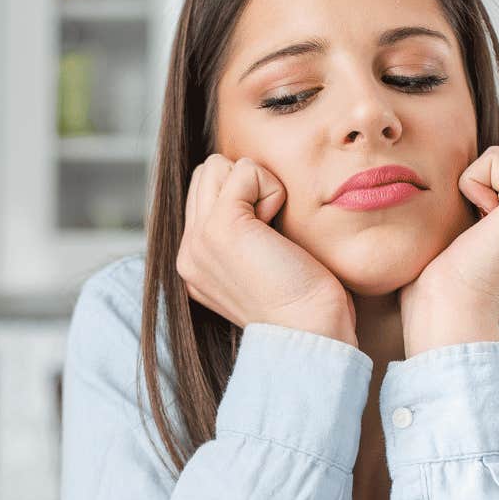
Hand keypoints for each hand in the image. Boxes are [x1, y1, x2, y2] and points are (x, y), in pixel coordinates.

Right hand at [176, 154, 357, 346]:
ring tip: (273, 231)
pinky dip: (273, 189)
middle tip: (271, 234)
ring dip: (257, 186)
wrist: (310, 333)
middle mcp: (188, 252)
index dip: (244, 199)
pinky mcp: (220, 227)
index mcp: (194, 263)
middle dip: (245, 187)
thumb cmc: (305, 303)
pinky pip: (245, 171)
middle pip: (206, 173)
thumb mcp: (261, 265)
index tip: (268, 243)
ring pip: (218, 165)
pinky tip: (279, 230)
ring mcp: (198, 239)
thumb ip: (244, 233)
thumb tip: (251, 190)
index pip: (203, 193)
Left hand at [399, 140, 498, 355]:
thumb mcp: (465, 242)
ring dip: (478, 179)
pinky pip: (498, 158)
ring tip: (474, 227)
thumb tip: (468, 181)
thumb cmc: (439, 293)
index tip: (470, 237)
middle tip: (472, 228)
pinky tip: (475, 222)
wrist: (448, 319)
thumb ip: (478, 212)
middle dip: (483, 177)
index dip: (480, 190)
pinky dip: (472, 181)